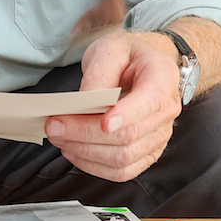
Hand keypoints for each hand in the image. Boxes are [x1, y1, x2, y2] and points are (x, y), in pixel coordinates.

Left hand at [43, 31, 181, 182]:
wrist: (141, 64)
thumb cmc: (128, 56)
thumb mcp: (111, 49)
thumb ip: (99, 74)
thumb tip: (84, 103)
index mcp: (163, 78)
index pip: (150, 102)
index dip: (126, 115)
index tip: (103, 122)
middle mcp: (166, 110)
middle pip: (128, 135)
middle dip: (85, 133)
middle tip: (54, 125)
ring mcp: (158, 135)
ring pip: (123, 158)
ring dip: (85, 152)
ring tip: (59, 137)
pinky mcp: (146, 152)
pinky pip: (122, 171)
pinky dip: (94, 166)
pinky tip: (74, 151)